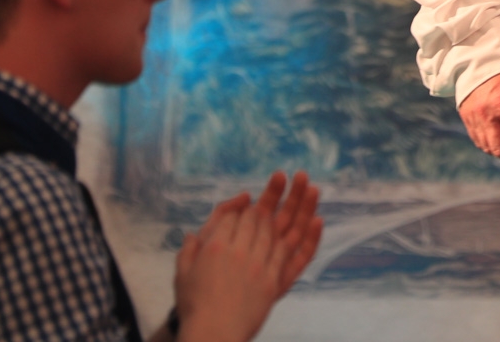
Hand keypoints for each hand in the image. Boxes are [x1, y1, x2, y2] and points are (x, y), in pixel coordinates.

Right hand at [174, 171, 322, 341]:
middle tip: (286, 175)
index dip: (244, 205)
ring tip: (308, 183)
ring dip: (297, 204)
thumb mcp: (182, 274)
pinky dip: (308, 236)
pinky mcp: (275, 281)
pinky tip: (317, 219)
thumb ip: (189, 249)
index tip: (251, 198)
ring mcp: (260, 266)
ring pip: (282, 228)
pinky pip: (295, 254)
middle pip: (261, 217)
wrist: (212, 336)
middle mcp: (240, 251)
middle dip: (274, 193)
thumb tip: (194, 233)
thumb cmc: (193, 307)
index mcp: (216, 246)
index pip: (236, 216)